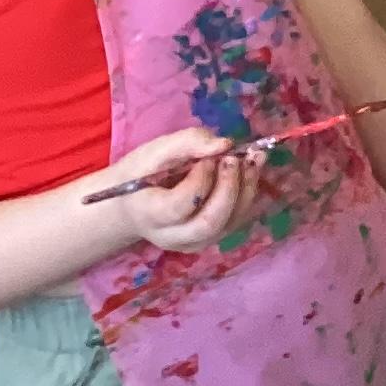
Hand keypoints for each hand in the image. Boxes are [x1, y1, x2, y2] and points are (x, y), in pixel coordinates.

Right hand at [106, 132, 260, 253]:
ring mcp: (193, 243)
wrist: (133, 204)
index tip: (207, 158)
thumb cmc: (140, 175)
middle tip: (235, 158)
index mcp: (150, 215)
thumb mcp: (153, 151)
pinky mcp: (209, 240)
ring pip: (229, 224)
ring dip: (246, 189)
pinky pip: (236, 222)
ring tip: (252, 159)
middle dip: (230, 187)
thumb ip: (187, 143)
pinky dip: (248, 194)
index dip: (201, 180)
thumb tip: (225, 144)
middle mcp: (172, 237)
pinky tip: (251, 169)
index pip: (181, 206)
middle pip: (210, 223)